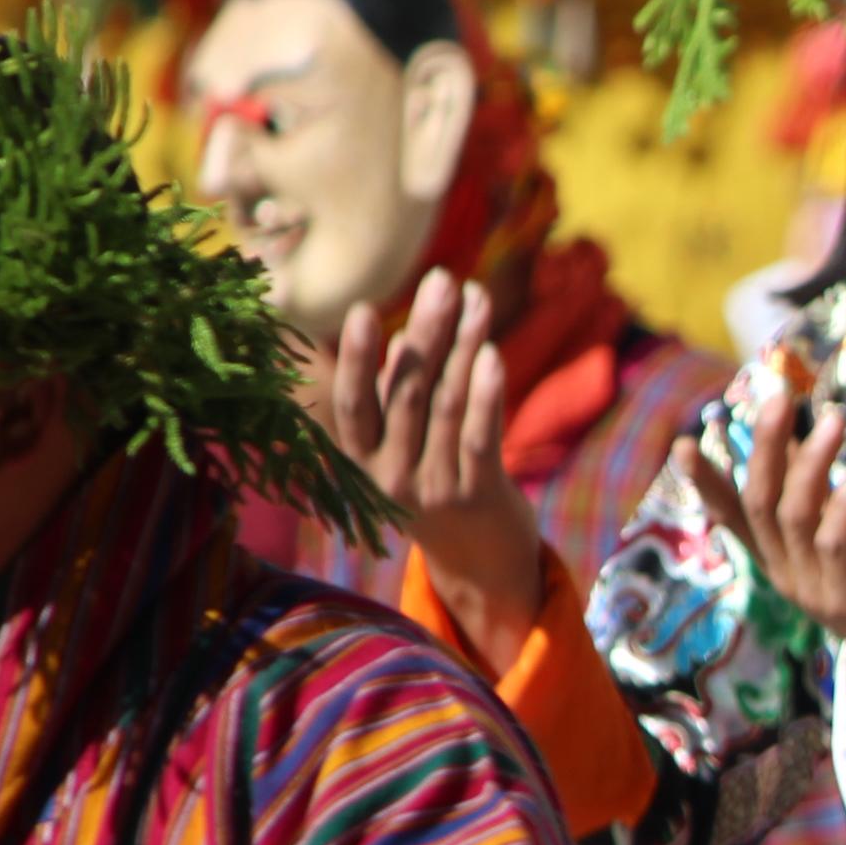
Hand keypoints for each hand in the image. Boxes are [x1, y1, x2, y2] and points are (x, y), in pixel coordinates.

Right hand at [335, 268, 542, 657]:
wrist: (481, 564)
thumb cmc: (439, 487)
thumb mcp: (405, 449)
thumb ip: (400, 399)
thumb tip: (408, 328)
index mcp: (362, 463)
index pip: (352, 405)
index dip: (354, 359)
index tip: (359, 309)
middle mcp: (391, 477)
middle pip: (405, 394)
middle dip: (426, 331)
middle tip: (441, 280)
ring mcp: (435, 488)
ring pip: (447, 405)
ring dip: (464, 346)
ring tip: (477, 299)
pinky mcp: (478, 494)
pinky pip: (481, 435)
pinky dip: (487, 393)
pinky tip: (492, 353)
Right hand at [677, 380, 845, 737]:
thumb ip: (825, 496)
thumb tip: (803, 442)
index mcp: (781, 560)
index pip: (733, 516)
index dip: (707, 482)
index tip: (682, 444)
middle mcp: (785, 574)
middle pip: (758, 503)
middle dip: (764, 448)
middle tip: (778, 398)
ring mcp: (812, 587)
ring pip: (793, 516)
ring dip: (811, 463)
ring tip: (836, 419)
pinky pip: (835, 542)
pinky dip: (845, 501)